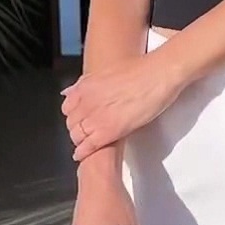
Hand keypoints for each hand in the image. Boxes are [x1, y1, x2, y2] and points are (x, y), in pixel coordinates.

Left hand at [61, 49, 183, 160]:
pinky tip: (82, 155)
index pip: (67, 109)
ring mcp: (95, 118)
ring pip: (78, 136)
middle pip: (72, 124)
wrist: (156, 75)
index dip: (74, 116)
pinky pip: (88, 146)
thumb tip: (69, 91)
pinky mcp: (107, 131)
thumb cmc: (140, 70)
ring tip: (87, 144)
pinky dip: (84, 152)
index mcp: (84, 87)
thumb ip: (85, 84)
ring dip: (81, 141)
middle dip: (77, 129)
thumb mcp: (105, 72)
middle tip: (85, 132)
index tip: (79, 119)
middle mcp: (85, 102)